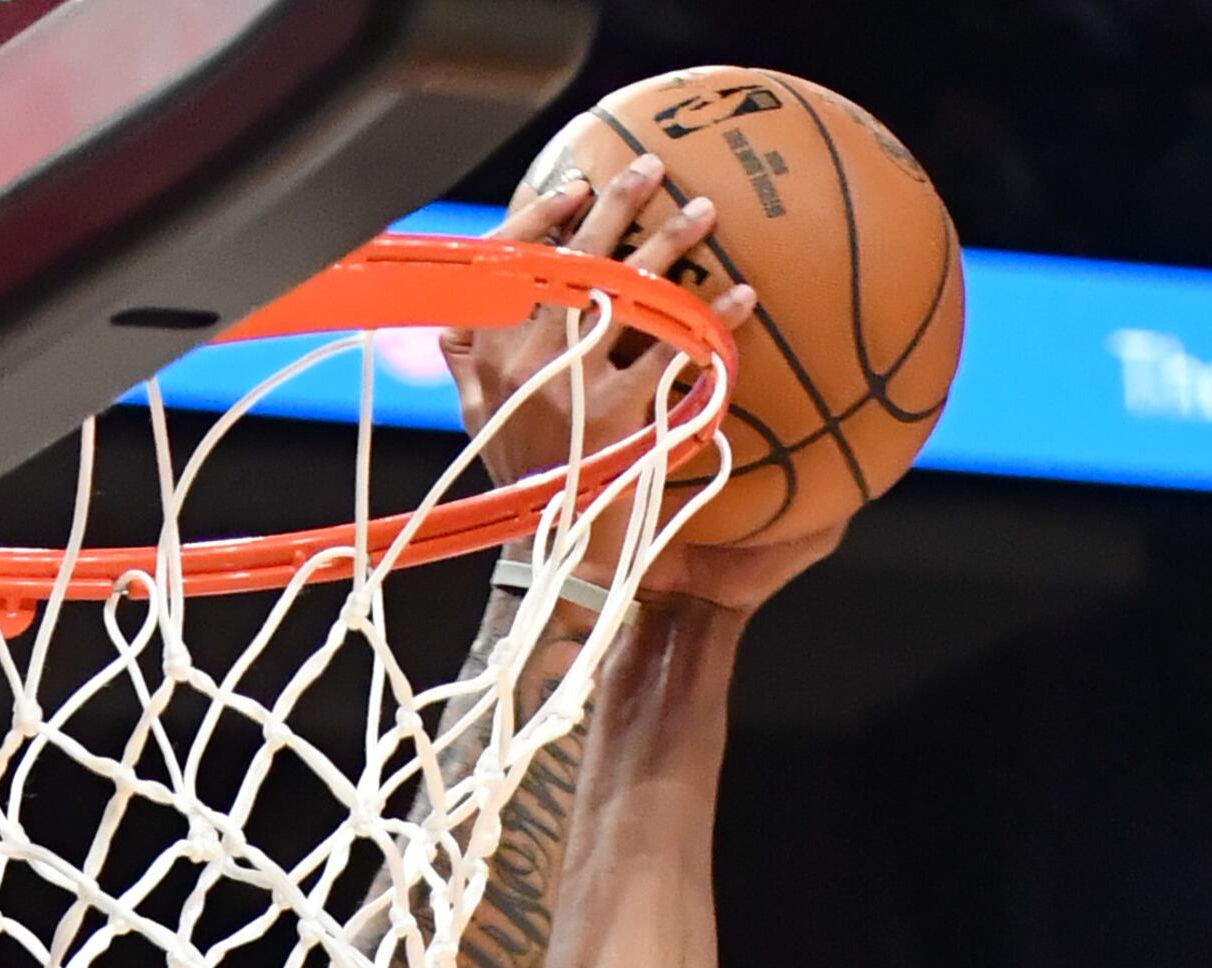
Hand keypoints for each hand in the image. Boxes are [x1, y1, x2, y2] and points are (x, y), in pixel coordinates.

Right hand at [446, 161, 754, 552]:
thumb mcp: (475, 412)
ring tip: (705, 213)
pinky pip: (674, 349)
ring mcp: (570, 384)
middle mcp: (523, 358)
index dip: (542, 214)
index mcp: (485, 349)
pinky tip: (741, 299)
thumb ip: (470, 351)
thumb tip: (470, 288)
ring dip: (670, 242)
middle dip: (619, 204)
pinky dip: (712, 320)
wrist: (553, 554)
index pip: (508, 258)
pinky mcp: (618, 414)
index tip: (577, 184)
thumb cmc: (520, 480)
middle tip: (655, 169)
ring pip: (627, 290)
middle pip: (576, 257)